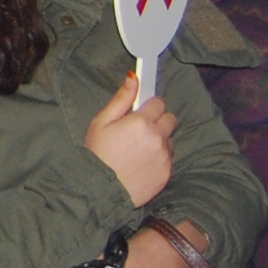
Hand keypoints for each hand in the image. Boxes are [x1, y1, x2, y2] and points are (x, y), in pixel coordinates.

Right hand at [85, 73, 177, 208]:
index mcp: (141, 122)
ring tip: (139, 150)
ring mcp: (164, 156)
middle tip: (140, 130)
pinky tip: (142, 163)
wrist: (99, 190)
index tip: (142, 111)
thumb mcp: (101, 122)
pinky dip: (159, 158)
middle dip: (158, 121)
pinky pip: (169, 158)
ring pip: (170, 139)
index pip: (158, 102)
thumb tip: (133, 77)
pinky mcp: (167, 172)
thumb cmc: (97, 154)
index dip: (149, 106)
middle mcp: (157, 137)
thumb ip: (121, 99)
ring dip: (160, 140)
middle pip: (170, 118)